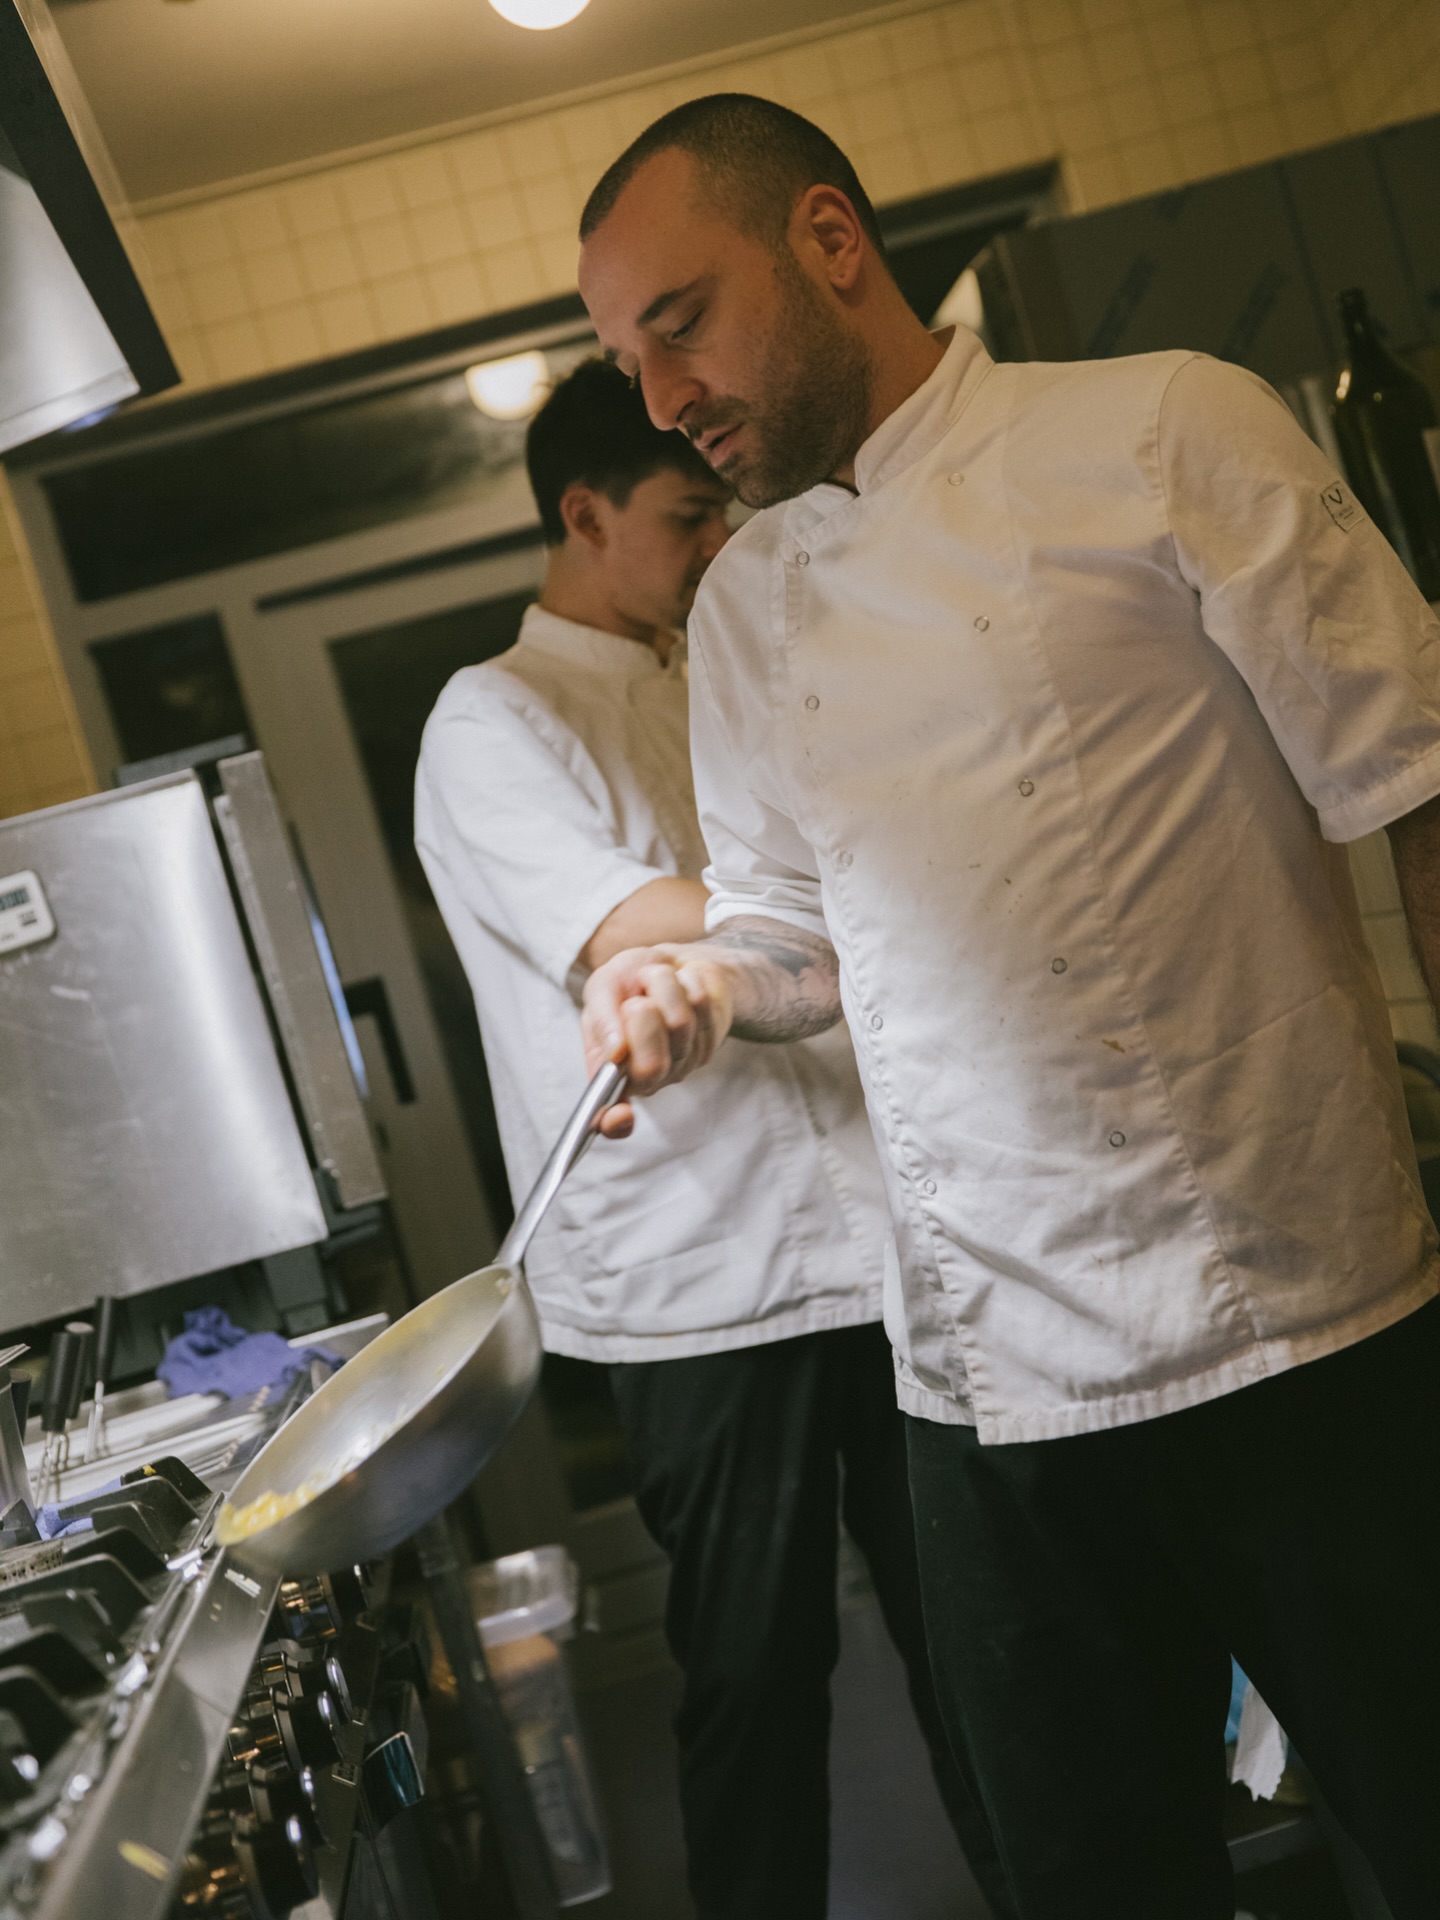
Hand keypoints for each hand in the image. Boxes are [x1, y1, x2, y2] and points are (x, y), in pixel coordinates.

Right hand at [581, 943, 735, 1136]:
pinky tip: (680, 985)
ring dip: (662, 986)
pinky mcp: (708, 1046)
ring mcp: (679, 1066)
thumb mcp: (602, 987)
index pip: (610, 1120)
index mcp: (608, 1072)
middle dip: (641, 1019)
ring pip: (679, 1023)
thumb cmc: (627, 981)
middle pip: (651, 1066)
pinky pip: (701, 1006)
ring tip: (654, 981)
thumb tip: (615, 1053)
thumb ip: (602, 1017)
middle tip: (634, 1001)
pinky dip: (686, 982)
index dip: (614, 1122)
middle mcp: (643, 1078)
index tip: (621, 1115)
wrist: (666, 964)